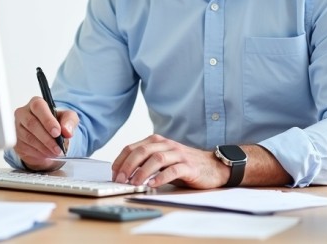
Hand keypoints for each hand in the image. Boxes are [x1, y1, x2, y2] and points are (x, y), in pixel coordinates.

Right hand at [13, 96, 77, 170]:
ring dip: (44, 147)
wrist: (49, 137)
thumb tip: (67, 131)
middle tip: (58, 147)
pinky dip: (38, 153)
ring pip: (28, 138)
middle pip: (31, 124)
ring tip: (55, 152)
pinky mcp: (16, 141)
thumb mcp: (69, 118)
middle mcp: (23, 113)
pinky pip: (25, 148)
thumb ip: (70, 120)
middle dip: (47, 138)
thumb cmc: (57, 123)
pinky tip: (47, 154)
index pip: (38, 107)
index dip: (47, 120)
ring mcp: (17, 127)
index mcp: (36, 103)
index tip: (57, 132)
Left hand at [111, 134, 229, 188]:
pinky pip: (173, 170)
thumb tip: (124, 175)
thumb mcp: (163, 160)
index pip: (132, 148)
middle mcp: (167, 145)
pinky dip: (161, 177)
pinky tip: (153, 185)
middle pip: (142, 152)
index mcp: (157, 142)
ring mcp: (178, 154)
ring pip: (156, 159)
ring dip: (142, 172)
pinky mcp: (189, 166)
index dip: (120, 161)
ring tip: (134, 183)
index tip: (113, 174)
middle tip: (120, 180)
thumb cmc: (184, 164)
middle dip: (128, 166)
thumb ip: (146, 162)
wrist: (213, 166)